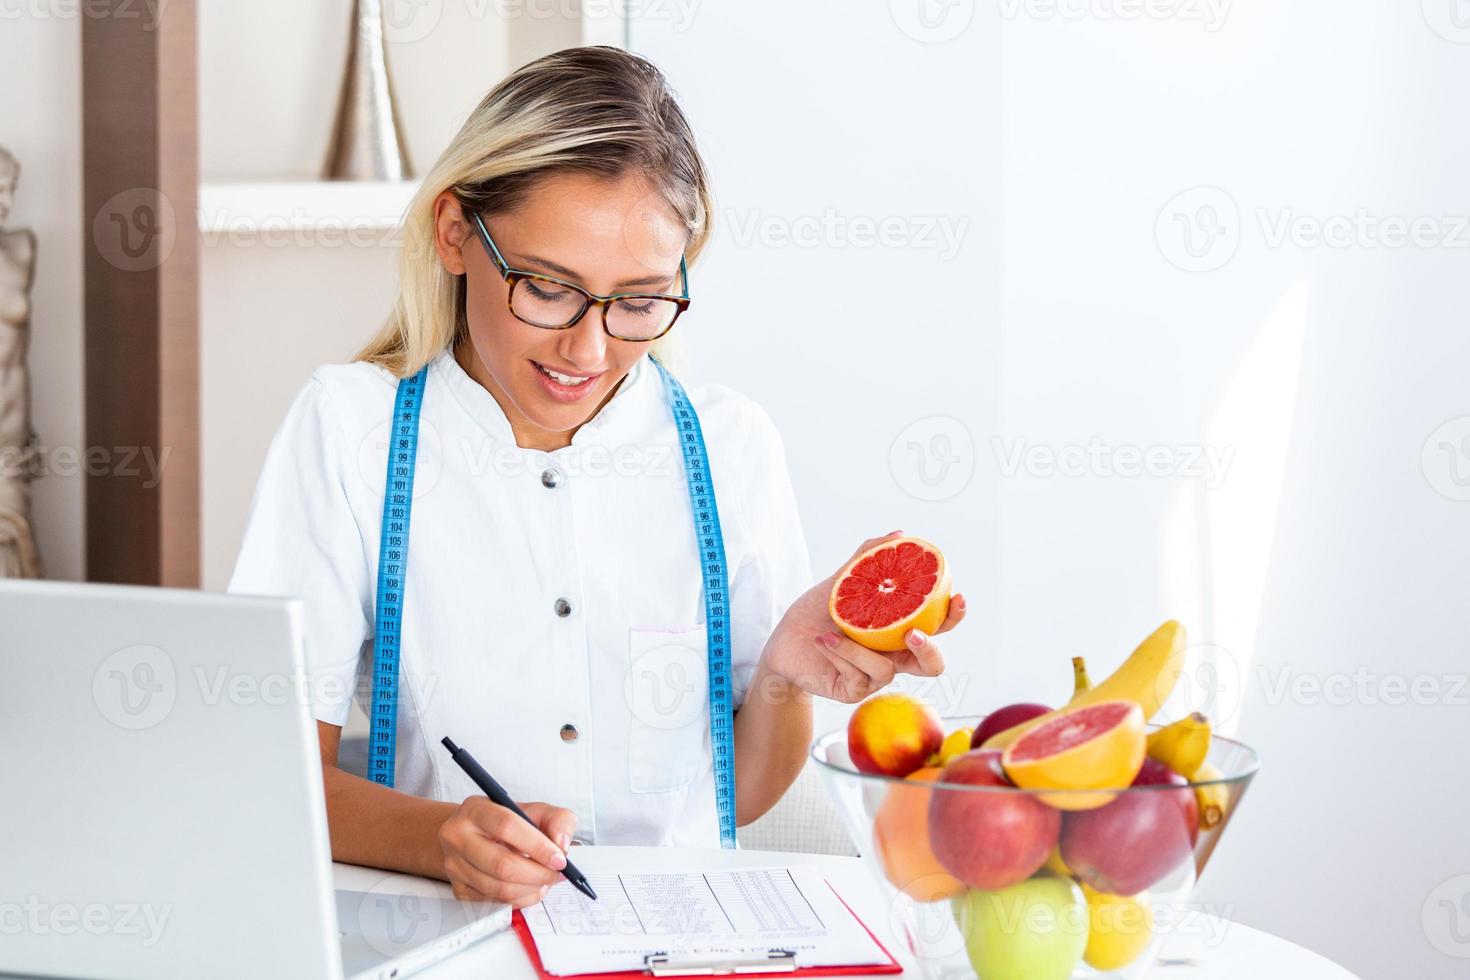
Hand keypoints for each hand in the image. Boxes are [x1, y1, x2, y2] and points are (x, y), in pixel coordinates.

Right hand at [438, 799, 576, 906]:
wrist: (475, 835)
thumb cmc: (506, 823)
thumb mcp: (536, 811)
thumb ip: (558, 820)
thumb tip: (561, 845)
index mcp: (476, 809)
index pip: (507, 827)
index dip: (538, 846)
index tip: (559, 859)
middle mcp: (458, 836)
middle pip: (502, 864)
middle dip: (538, 873)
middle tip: (557, 873)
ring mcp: (454, 865)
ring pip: (499, 888)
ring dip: (531, 889)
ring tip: (545, 880)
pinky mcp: (458, 889)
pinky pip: (495, 903)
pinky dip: (520, 900)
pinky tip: (529, 888)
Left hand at [761, 531, 966, 702]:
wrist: (783, 642)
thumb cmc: (815, 614)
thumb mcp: (840, 583)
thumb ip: (867, 560)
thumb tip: (898, 534)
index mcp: (897, 630)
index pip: (937, 626)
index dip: (953, 616)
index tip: (957, 597)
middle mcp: (892, 656)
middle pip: (932, 665)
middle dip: (928, 650)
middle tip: (912, 633)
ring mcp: (875, 678)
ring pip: (887, 670)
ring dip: (858, 649)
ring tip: (833, 631)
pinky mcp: (853, 691)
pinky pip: (859, 677)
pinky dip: (841, 655)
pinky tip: (824, 642)